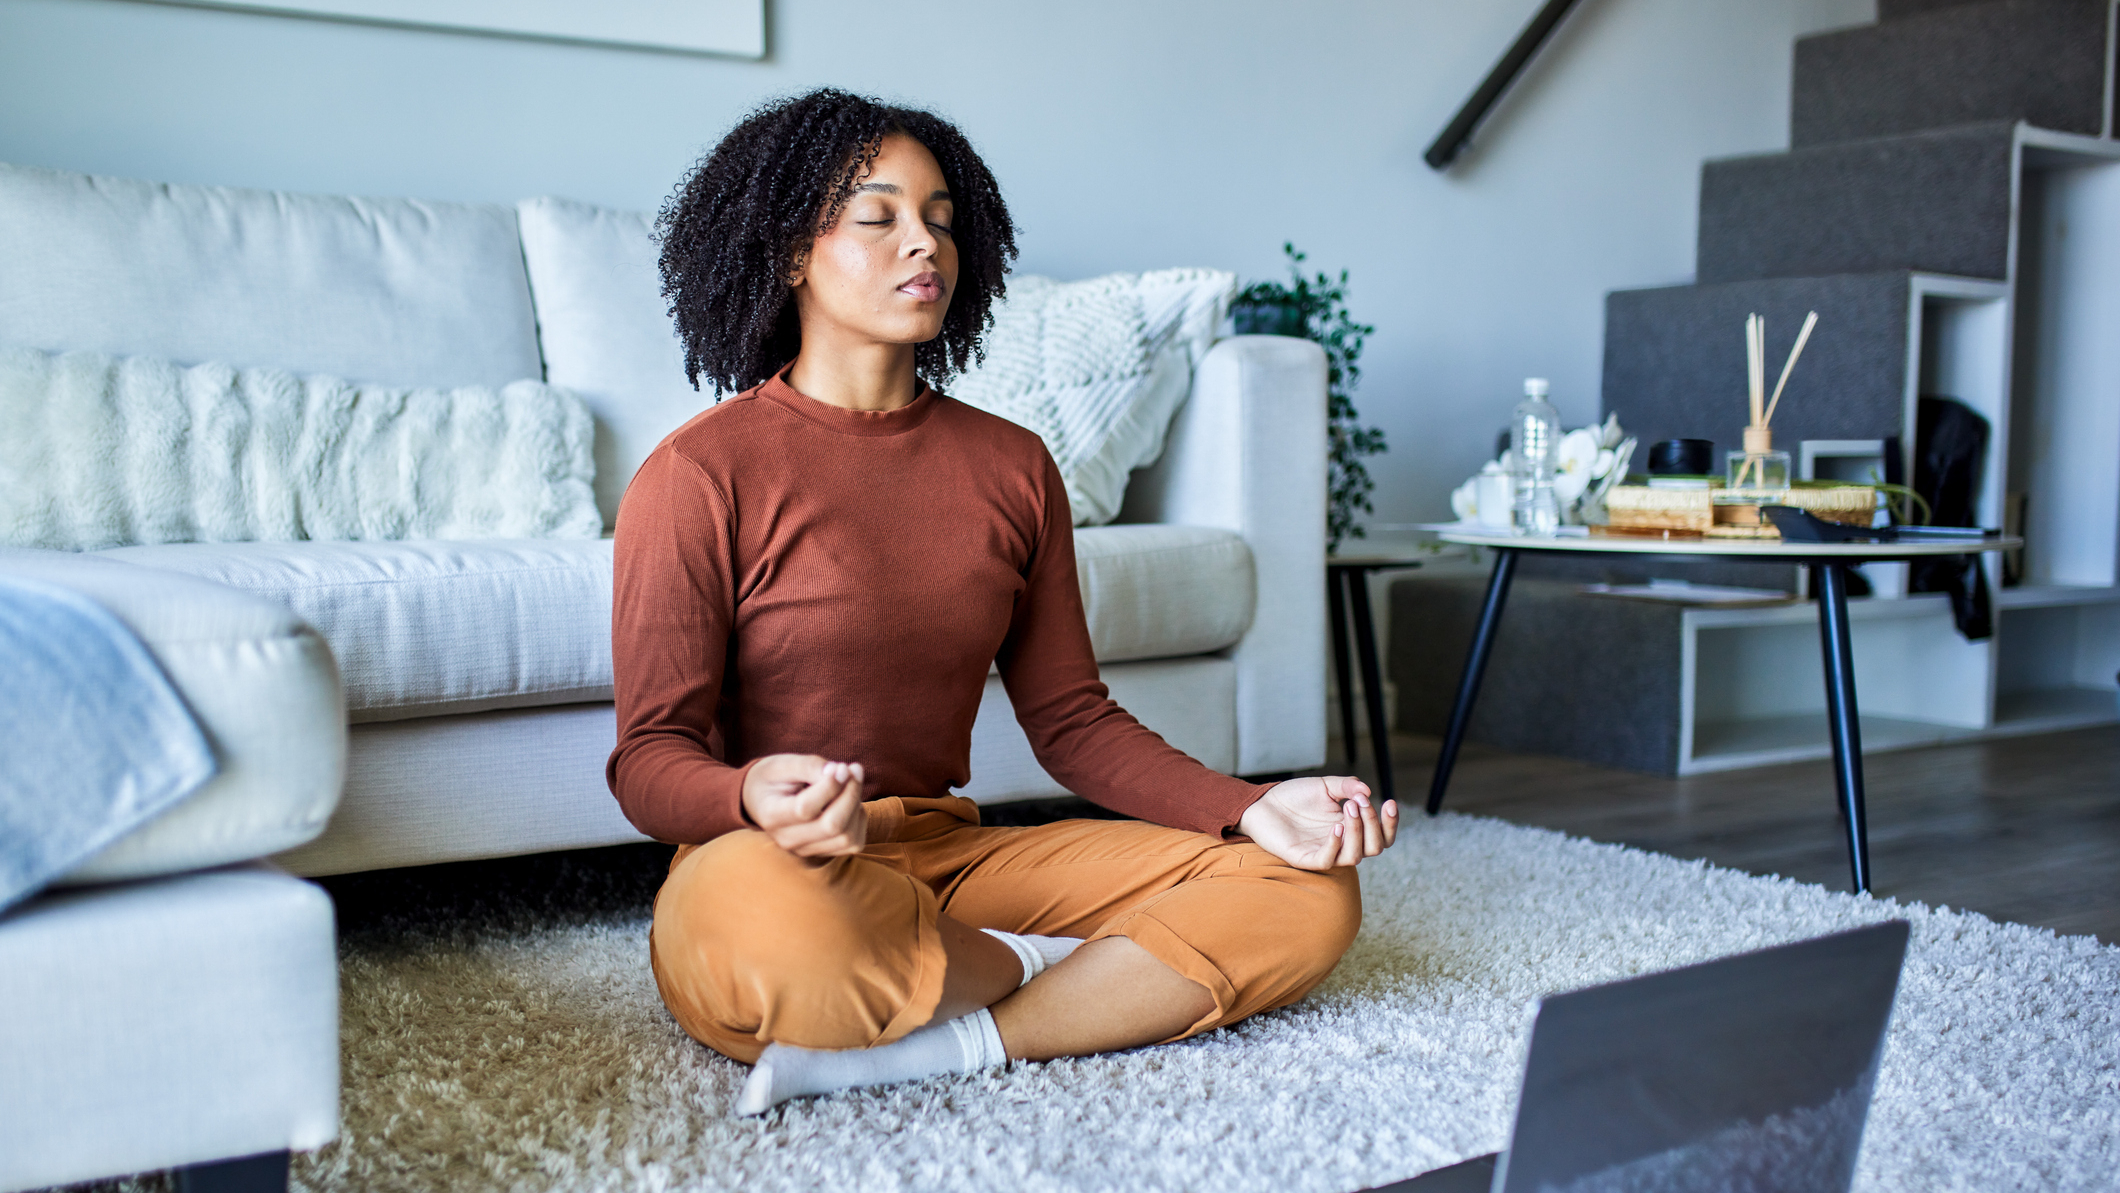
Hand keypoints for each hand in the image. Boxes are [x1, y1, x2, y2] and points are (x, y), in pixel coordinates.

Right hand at [741, 754, 869, 862]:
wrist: (760, 800)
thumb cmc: (772, 778)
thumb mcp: (783, 764)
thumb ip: (809, 766)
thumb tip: (840, 772)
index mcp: (772, 815)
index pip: (806, 809)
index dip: (830, 786)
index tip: (839, 766)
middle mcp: (787, 839)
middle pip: (832, 826)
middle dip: (851, 794)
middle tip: (852, 769)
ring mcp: (805, 850)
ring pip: (847, 838)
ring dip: (857, 806)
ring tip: (851, 782)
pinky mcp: (822, 852)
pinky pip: (853, 843)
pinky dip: (859, 820)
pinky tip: (849, 801)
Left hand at [1235, 776, 1396, 871]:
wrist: (1263, 802)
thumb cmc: (1294, 796)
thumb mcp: (1325, 786)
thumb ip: (1347, 786)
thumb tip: (1367, 792)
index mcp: (1351, 829)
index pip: (1381, 836)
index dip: (1390, 824)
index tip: (1390, 802)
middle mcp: (1341, 844)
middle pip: (1374, 847)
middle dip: (1373, 825)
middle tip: (1360, 803)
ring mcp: (1324, 853)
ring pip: (1354, 856)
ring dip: (1357, 833)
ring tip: (1349, 808)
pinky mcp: (1304, 858)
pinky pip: (1326, 861)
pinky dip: (1335, 845)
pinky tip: (1336, 826)